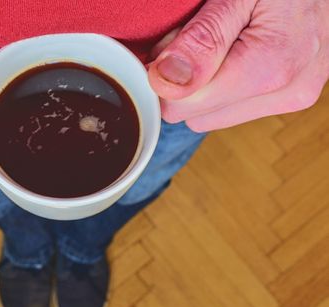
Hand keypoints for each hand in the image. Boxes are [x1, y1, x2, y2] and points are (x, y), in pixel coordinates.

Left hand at [147, 0, 328, 131]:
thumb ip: (201, 40)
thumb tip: (164, 83)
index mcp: (268, 69)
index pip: (182, 106)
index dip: (165, 73)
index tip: (173, 42)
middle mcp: (285, 92)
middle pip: (195, 116)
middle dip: (184, 81)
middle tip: (198, 38)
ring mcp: (292, 98)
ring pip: (212, 117)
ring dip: (203, 87)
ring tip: (221, 42)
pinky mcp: (292, 98)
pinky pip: (234, 110)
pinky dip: (224, 87)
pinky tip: (237, 53)